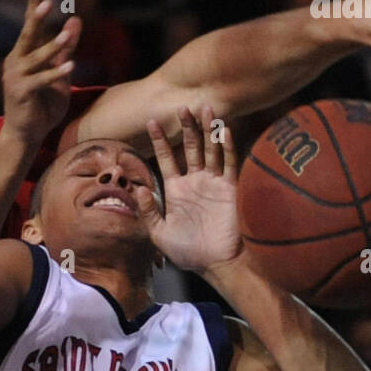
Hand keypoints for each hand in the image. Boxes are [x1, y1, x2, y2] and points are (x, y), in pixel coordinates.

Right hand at [0, 0, 80, 152]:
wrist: (25, 135)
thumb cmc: (41, 106)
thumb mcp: (60, 74)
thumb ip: (66, 49)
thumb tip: (76, 19)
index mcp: (23, 54)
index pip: (30, 23)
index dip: (34, 1)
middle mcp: (16, 61)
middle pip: (27, 34)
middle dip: (36, 17)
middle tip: (47, 1)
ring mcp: (16, 77)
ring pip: (36, 57)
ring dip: (53, 47)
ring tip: (67, 36)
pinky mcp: (21, 93)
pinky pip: (41, 80)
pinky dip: (56, 74)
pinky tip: (71, 67)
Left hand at [137, 105, 243, 273]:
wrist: (216, 264)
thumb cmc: (188, 252)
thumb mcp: (160, 234)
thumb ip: (149, 211)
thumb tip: (140, 189)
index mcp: (176, 190)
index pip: (167, 159)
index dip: (160, 140)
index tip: (152, 122)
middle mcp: (195, 182)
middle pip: (190, 148)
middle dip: (186, 128)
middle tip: (181, 106)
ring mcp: (214, 183)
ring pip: (211, 150)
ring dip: (208, 130)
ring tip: (205, 108)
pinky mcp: (231, 189)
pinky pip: (230, 164)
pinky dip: (228, 147)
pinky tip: (224, 131)